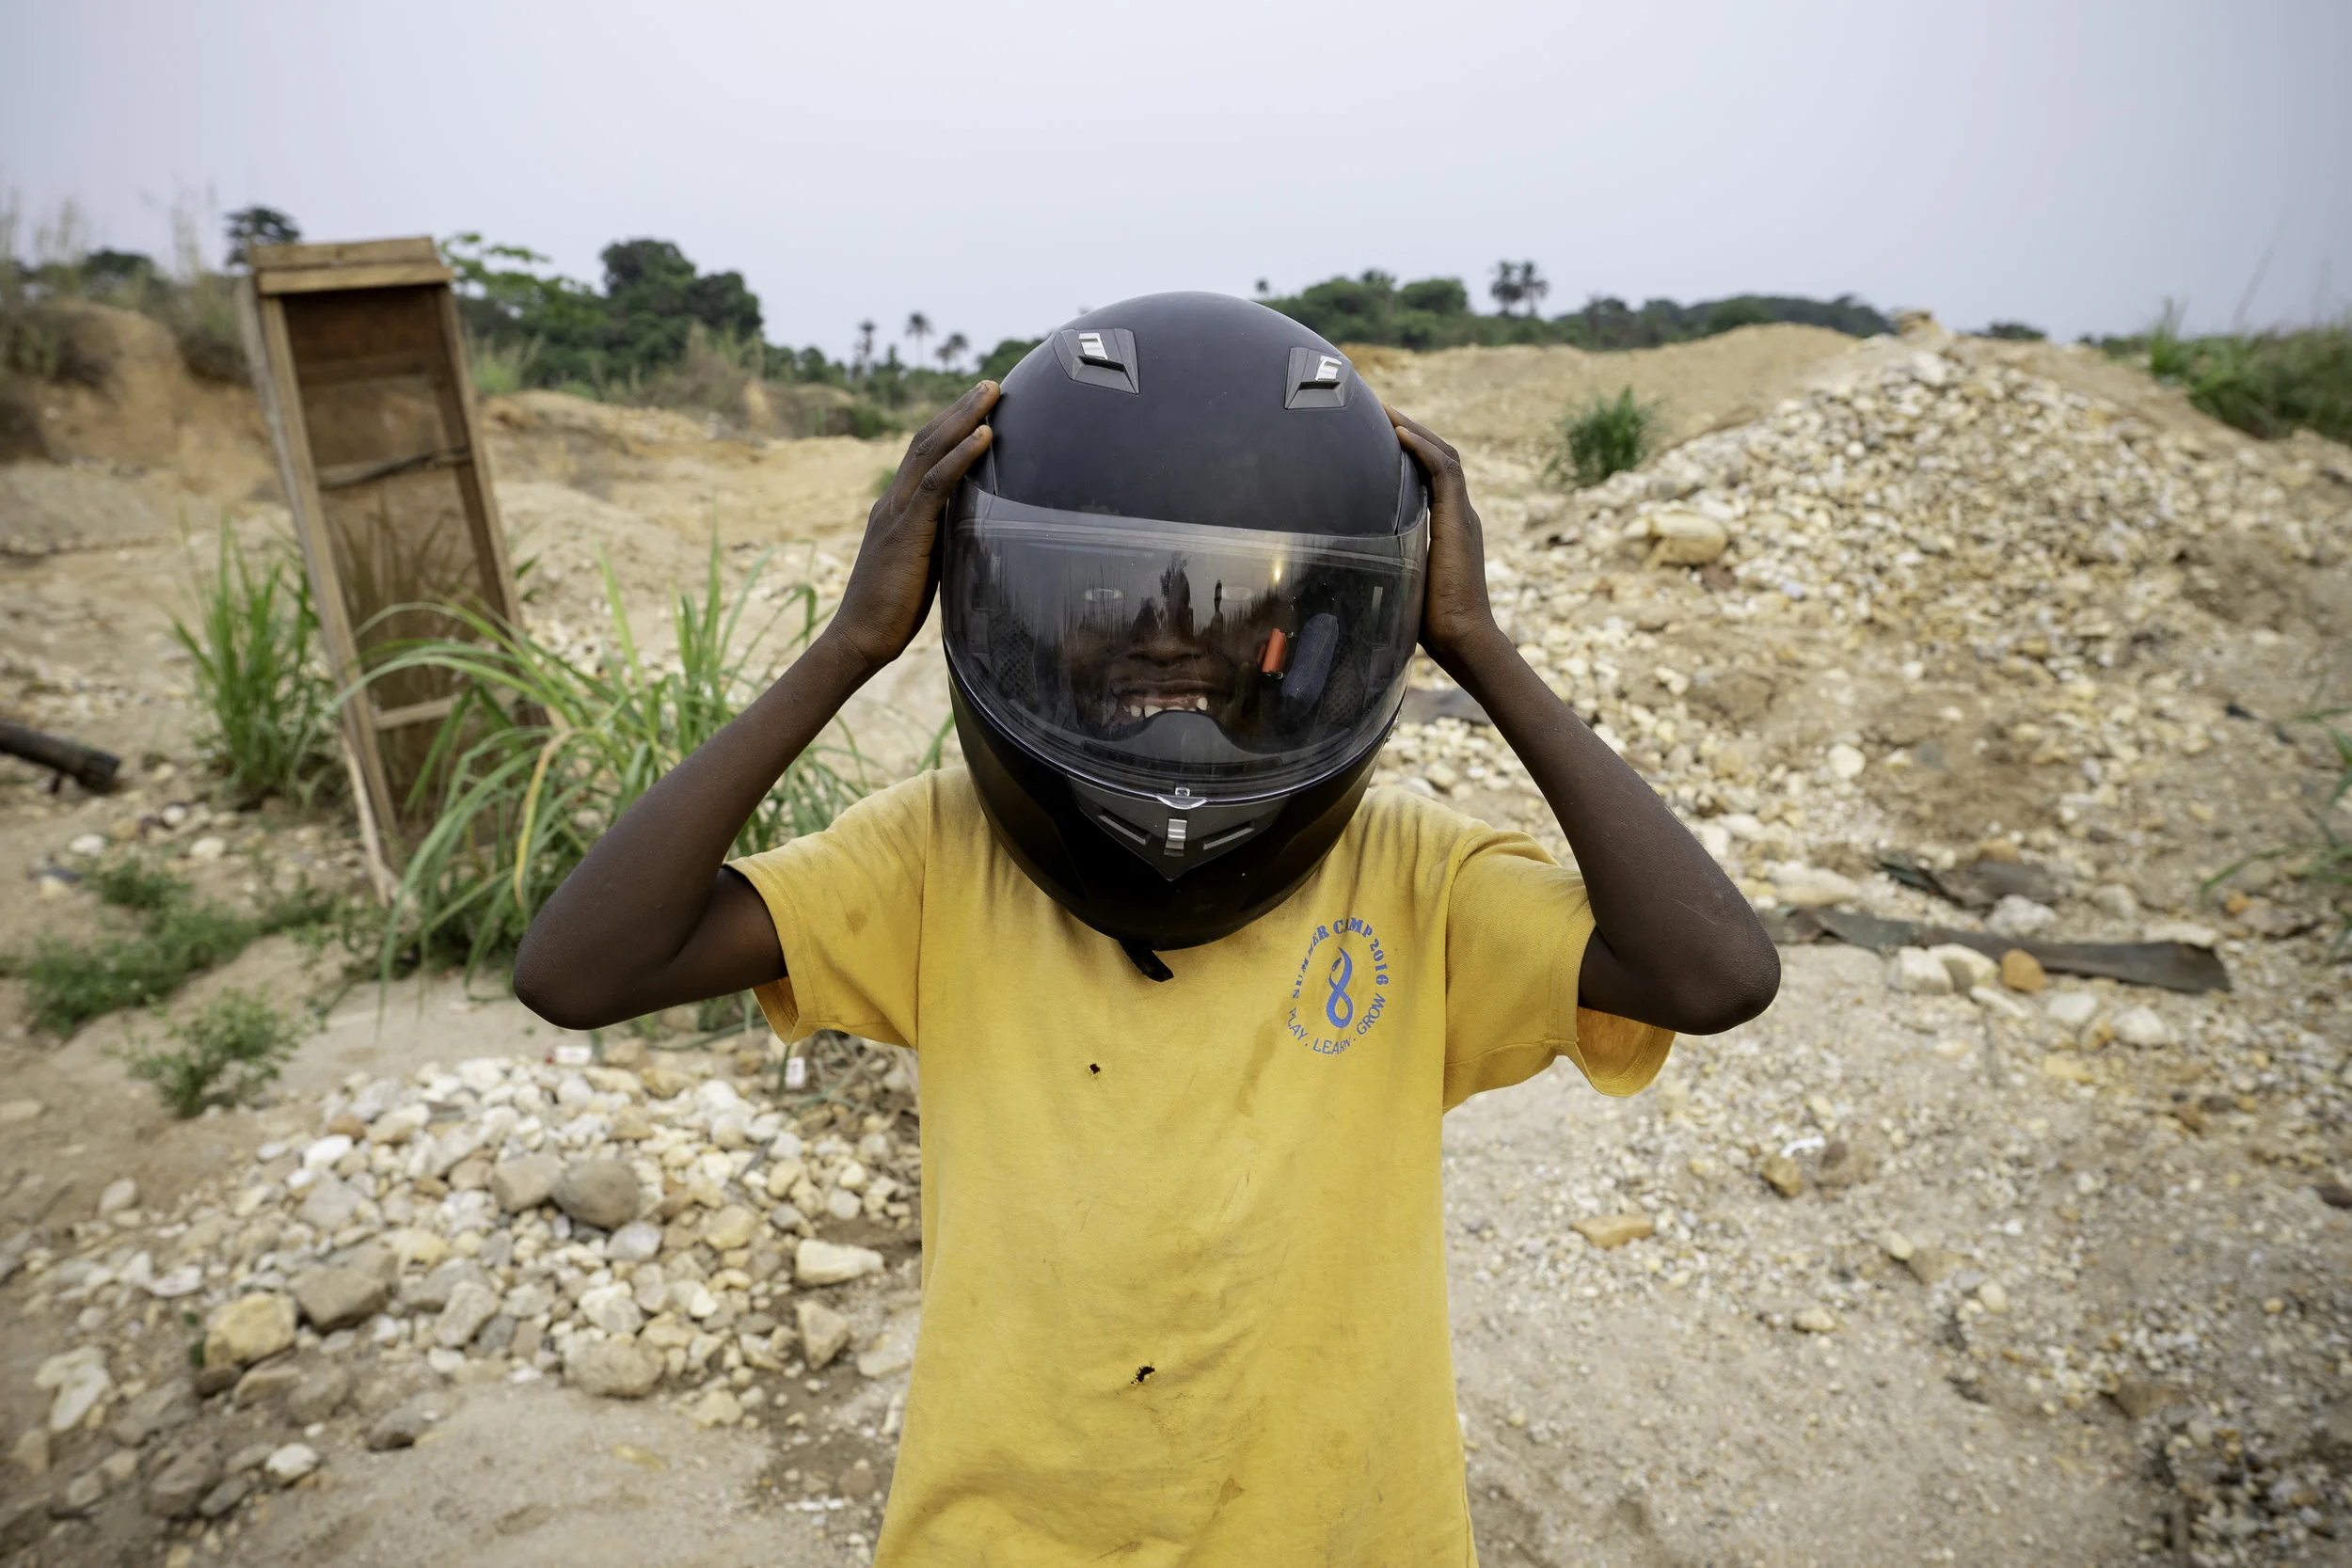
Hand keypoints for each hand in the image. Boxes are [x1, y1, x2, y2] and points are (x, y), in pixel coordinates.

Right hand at [827, 381, 1000, 673]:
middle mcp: (892, 502)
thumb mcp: (924, 566)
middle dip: (959, 409)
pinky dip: (961, 456)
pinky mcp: (906, 531)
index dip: (950, 427)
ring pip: (930, 451)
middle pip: (926, 440)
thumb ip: (941, 541)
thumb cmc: (892, 612)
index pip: (923, 456)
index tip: (978, 406)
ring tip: (992, 393)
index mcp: (895, 510)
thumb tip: (973, 530)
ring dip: (963, 418)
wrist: (859, 638)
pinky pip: (936, 484)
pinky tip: (984, 435)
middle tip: (991, 384)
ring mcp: (896, 513)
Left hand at [1387, 406, 1498, 668]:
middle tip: (1375, 407)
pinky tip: (1399, 433)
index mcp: (1448, 525)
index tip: (1378, 432)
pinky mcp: (1459, 521)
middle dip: (1408, 428)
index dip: (1408, 449)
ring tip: (1383, 409)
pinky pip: (1445, 472)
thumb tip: (1344, 567)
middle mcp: (1459, 513)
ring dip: (1413, 429)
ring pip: (1442, 456)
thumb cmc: (1430, 624)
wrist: (1463, 639)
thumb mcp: (1400, 581)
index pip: (1431, 473)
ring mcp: (1462, 515)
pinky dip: (1423, 449)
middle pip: (1437, 455)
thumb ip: (1385, 564)